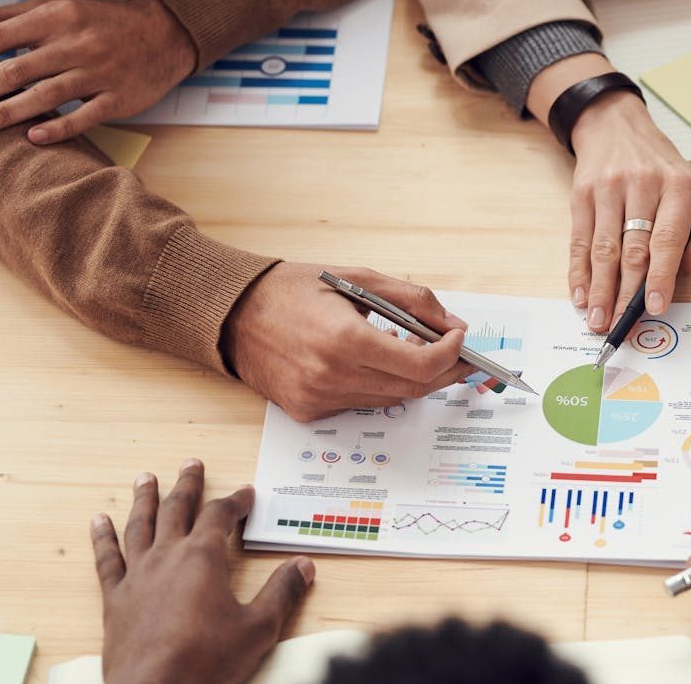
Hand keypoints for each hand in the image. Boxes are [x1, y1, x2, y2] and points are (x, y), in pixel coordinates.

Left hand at [0, 0, 195, 142]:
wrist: (168, 33)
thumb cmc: (105, 20)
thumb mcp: (61, 4)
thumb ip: (15, 17)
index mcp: (56, 15)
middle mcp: (74, 44)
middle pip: (12, 69)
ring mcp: (98, 73)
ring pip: (43, 96)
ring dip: (4, 114)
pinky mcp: (120, 99)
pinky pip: (85, 116)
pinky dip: (59, 127)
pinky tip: (34, 139)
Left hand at [92, 460, 314, 683]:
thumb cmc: (205, 662)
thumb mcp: (258, 628)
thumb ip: (282, 593)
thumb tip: (303, 566)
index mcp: (203, 559)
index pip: (221, 516)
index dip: (236, 501)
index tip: (246, 494)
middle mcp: (167, 557)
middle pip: (177, 509)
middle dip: (188, 485)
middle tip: (192, 464)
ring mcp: (137, 576)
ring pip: (139, 525)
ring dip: (144, 498)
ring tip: (145, 478)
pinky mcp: (115, 599)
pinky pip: (107, 559)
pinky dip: (103, 537)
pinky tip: (98, 521)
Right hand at [224, 262, 473, 421]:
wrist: (232, 313)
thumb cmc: (293, 290)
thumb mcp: (358, 278)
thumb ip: (412, 300)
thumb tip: (451, 324)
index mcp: (344, 340)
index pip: (420, 366)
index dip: (450, 355)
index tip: (458, 338)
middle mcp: (331, 376)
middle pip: (413, 389)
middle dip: (443, 371)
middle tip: (455, 353)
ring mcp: (318, 400)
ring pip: (390, 399)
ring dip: (411, 378)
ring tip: (413, 350)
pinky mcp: (308, 412)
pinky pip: (360, 405)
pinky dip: (378, 385)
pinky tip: (372, 362)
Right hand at [568, 90, 690, 331]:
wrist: (616, 126)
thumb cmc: (659, 166)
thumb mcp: (688, 190)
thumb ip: (690, 233)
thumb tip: (688, 272)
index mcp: (677, 187)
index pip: (668, 240)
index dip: (661, 277)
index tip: (656, 307)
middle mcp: (643, 186)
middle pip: (632, 250)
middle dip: (625, 293)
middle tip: (620, 325)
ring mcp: (609, 189)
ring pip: (603, 249)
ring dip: (599, 289)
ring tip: (597, 319)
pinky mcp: (582, 194)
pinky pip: (580, 240)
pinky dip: (579, 271)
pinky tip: (580, 294)